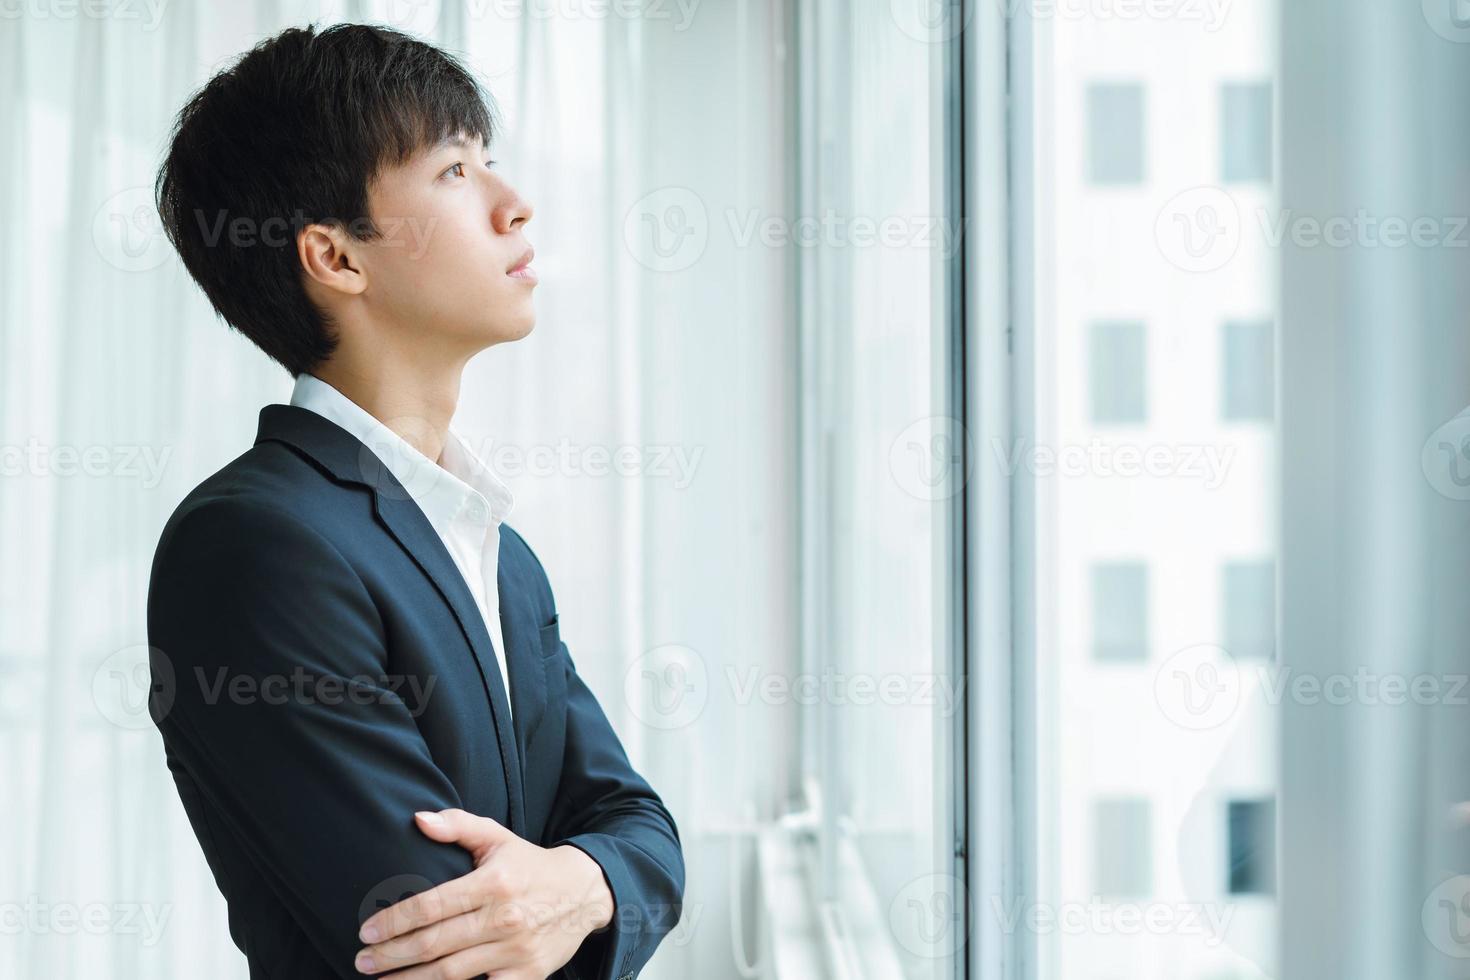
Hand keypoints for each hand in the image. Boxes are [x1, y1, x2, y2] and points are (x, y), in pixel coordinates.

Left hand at [354, 808, 614, 978]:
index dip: (394, 921)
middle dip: (392, 956)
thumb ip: (457, 825)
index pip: (432, 906)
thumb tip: (418, 820)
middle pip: (434, 944)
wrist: (584, 894)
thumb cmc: (530, 866)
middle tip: (363, 961)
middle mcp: (505, 918)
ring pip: (451, 974)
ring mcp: (516, 951)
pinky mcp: (528, 976)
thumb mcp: (498, 838)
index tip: (367, 932)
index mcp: (493, 883)